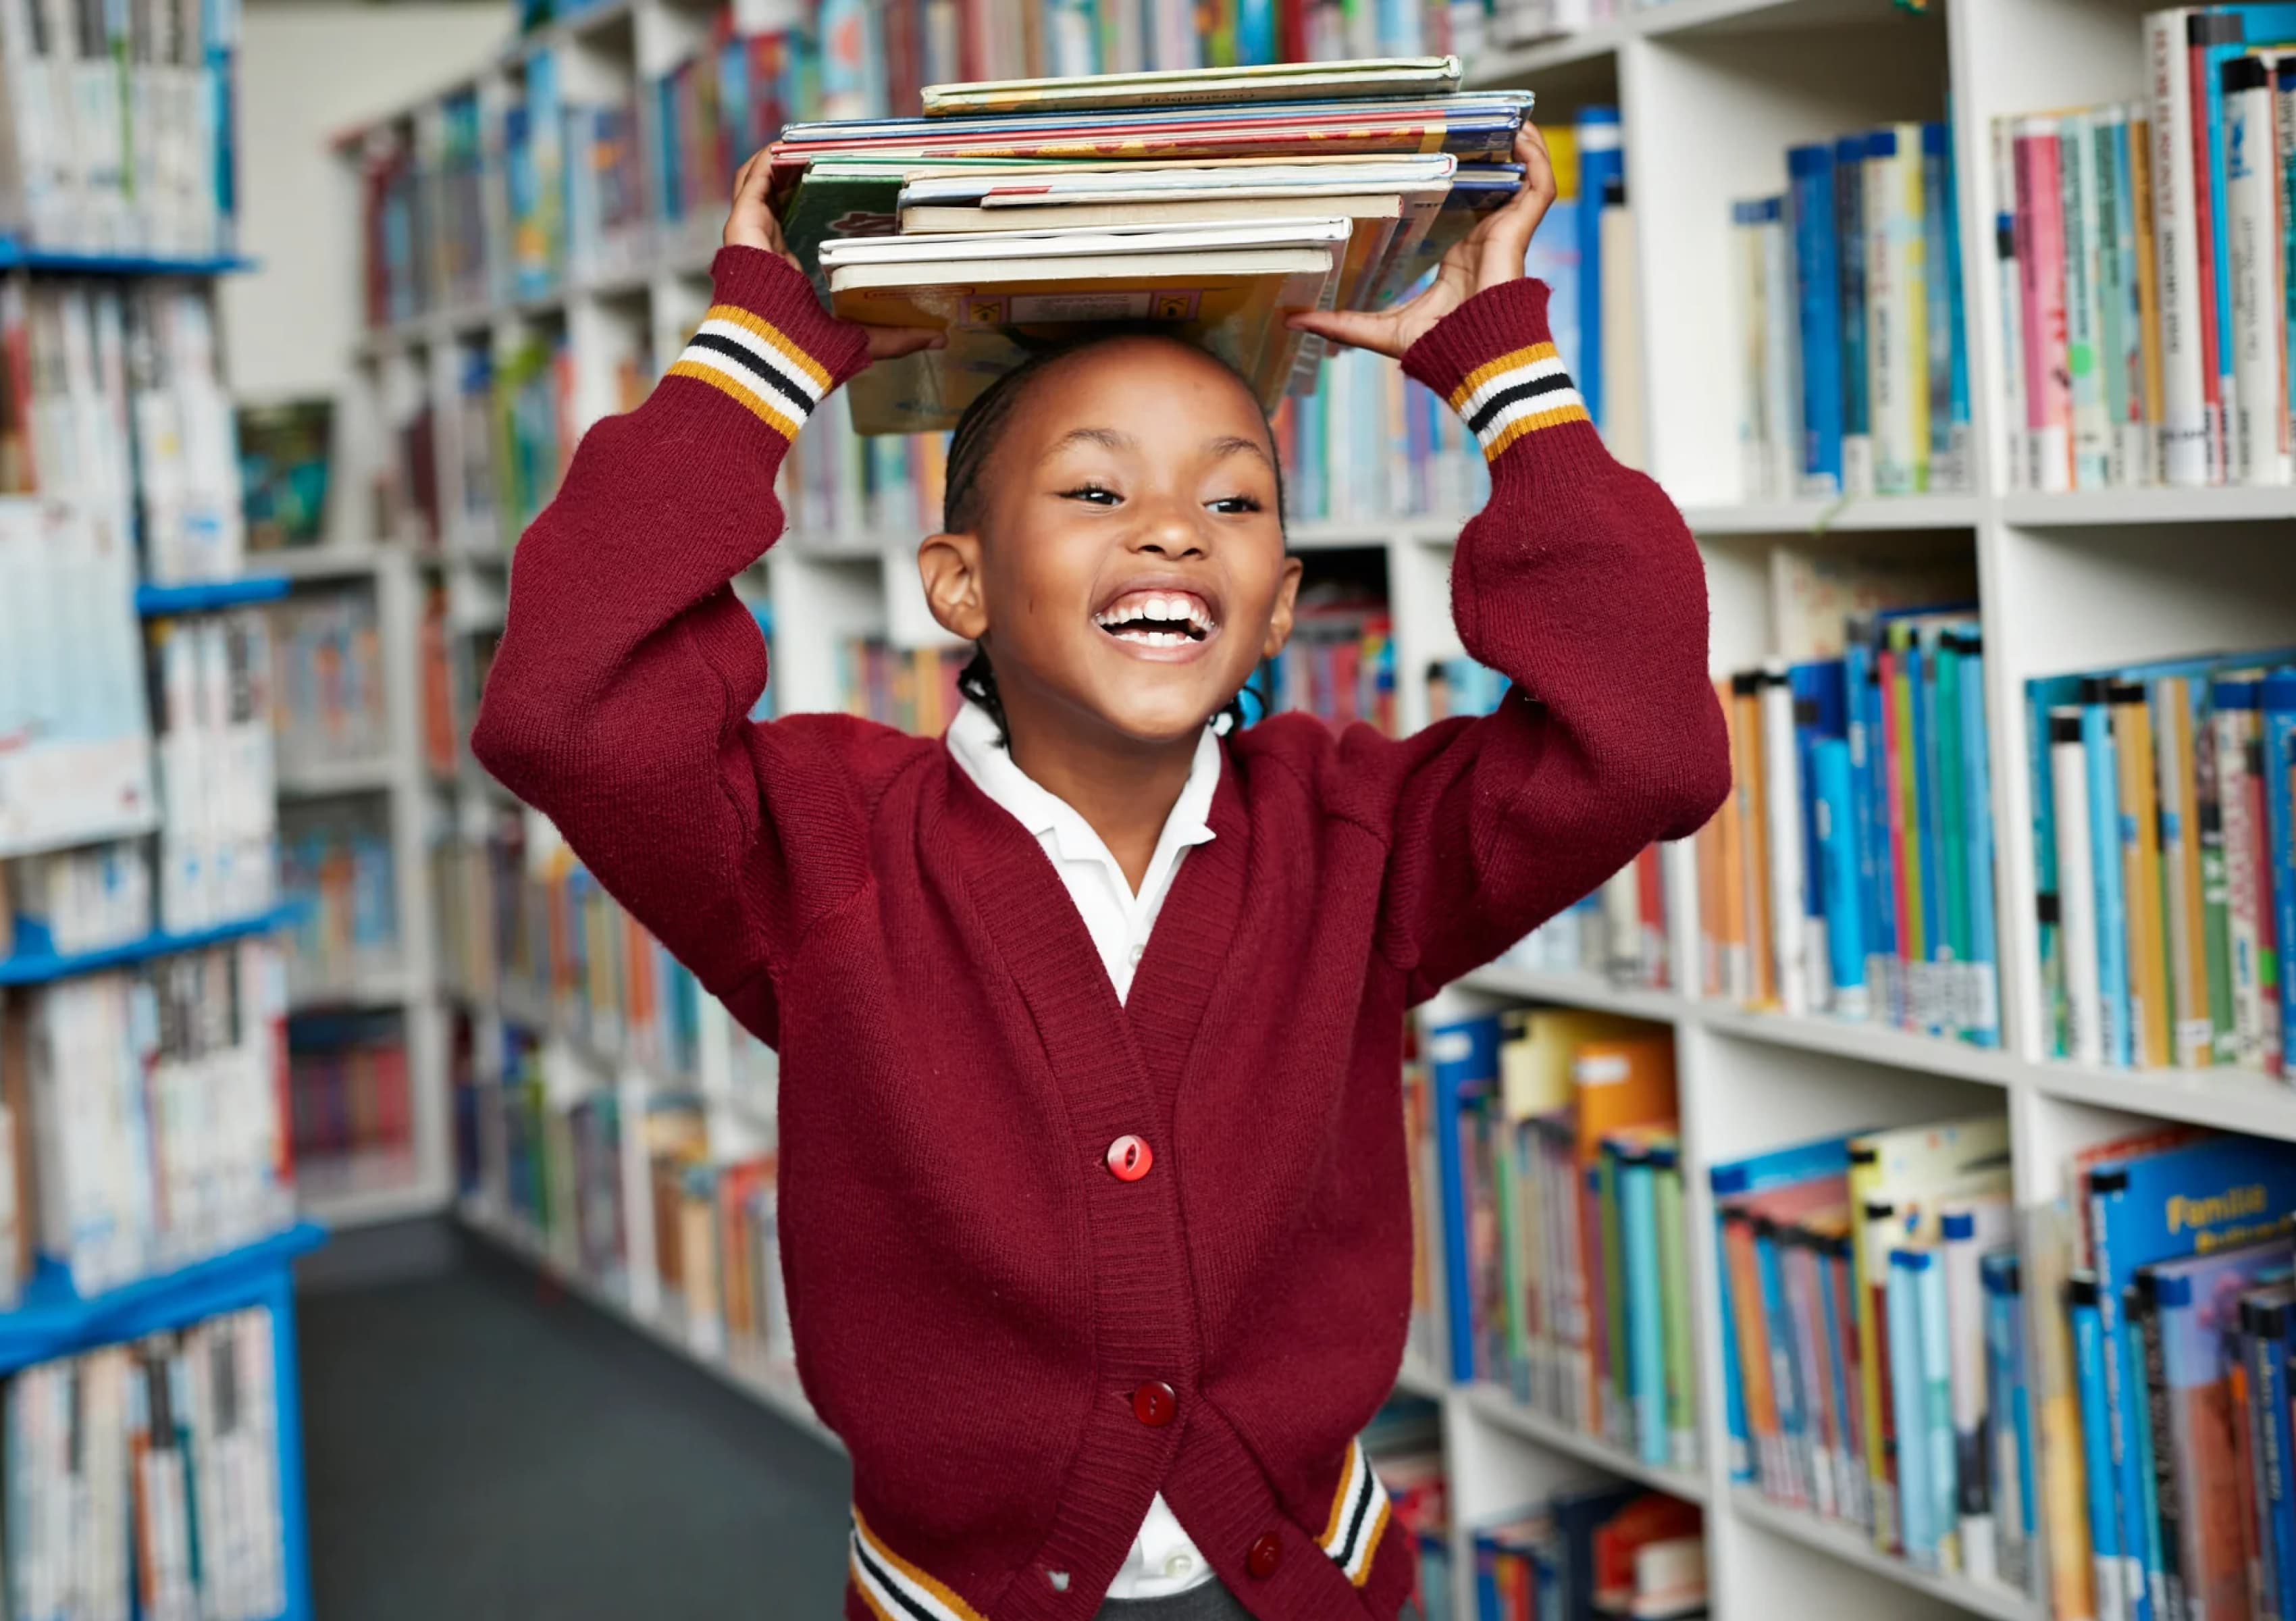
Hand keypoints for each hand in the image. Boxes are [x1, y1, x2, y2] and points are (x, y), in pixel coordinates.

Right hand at [725, 150, 943, 362]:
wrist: (774, 360)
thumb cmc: (809, 356)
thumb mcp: (866, 339)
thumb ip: (900, 335)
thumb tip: (940, 339)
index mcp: (787, 272)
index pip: (799, 225)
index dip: (820, 201)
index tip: (850, 184)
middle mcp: (767, 250)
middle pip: (781, 197)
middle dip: (804, 172)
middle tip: (834, 155)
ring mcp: (752, 236)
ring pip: (762, 183)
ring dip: (786, 159)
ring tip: (814, 142)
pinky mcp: (742, 225)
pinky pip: (753, 180)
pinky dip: (772, 159)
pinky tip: (793, 146)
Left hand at [1285, 122, 1557, 360]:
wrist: (1476, 359)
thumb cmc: (1438, 348)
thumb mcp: (1379, 329)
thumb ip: (1341, 323)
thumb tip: (1294, 320)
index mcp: (1458, 255)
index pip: (1461, 207)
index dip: (1457, 178)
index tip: (1435, 149)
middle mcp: (1483, 239)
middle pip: (1493, 184)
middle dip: (1489, 151)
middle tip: (1471, 120)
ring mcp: (1504, 233)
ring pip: (1522, 180)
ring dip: (1518, 147)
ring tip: (1505, 117)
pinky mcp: (1519, 231)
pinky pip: (1539, 187)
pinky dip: (1536, 159)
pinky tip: (1522, 133)